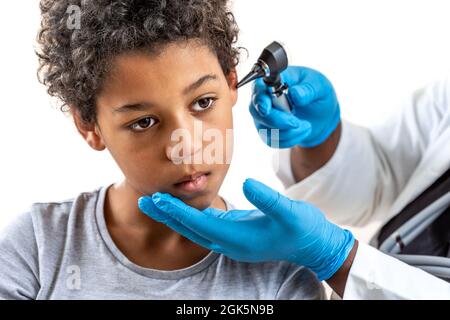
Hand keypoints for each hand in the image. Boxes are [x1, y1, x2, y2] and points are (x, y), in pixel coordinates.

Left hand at [138, 178, 354, 280]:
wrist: (314, 245)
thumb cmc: (304, 228)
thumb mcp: (291, 212)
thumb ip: (269, 199)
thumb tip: (248, 182)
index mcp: (239, 238)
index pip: (199, 223)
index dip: (177, 211)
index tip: (156, 198)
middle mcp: (230, 242)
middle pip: (191, 229)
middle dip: (167, 215)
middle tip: (144, 200)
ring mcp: (232, 240)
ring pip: (196, 228)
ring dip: (176, 216)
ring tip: (156, 203)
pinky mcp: (236, 234)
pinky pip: (206, 226)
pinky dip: (190, 216)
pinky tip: (183, 206)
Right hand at [250, 66, 339, 147]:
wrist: (323, 113)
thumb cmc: (318, 93)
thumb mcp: (320, 87)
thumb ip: (308, 89)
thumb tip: (295, 94)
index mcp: (275, 81)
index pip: (258, 88)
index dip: (259, 99)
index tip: (266, 109)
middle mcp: (264, 98)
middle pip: (256, 111)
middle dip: (277, 120)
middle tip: (297, 122)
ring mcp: (263, 116)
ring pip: (265, 129)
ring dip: (289, 132)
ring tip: (307, 125)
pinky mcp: (267, 131)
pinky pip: (272, 141)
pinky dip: (290, 140)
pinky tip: (301, 132)